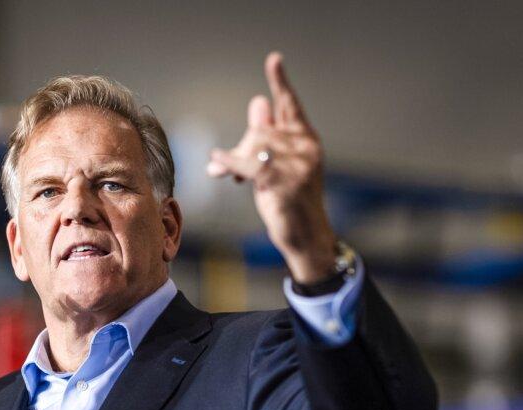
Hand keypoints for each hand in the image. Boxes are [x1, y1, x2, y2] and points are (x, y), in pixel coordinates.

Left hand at [207, 52, 336, 282]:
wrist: (305, 237)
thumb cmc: (290, 202)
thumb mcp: (278, 165)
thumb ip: (268, 137)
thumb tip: (258, 103)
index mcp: (307, 140)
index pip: (290, 106)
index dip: (280, 83)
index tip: (274, 59)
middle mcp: (306, 148)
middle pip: (260, 131)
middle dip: (240, 149)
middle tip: (229, 168)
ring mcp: (298, 165)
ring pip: (254, 146)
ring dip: (234, 161)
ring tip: (231, 177)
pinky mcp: (284, 182)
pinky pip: (248, 164)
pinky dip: (229, 163)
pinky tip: (215, 163)